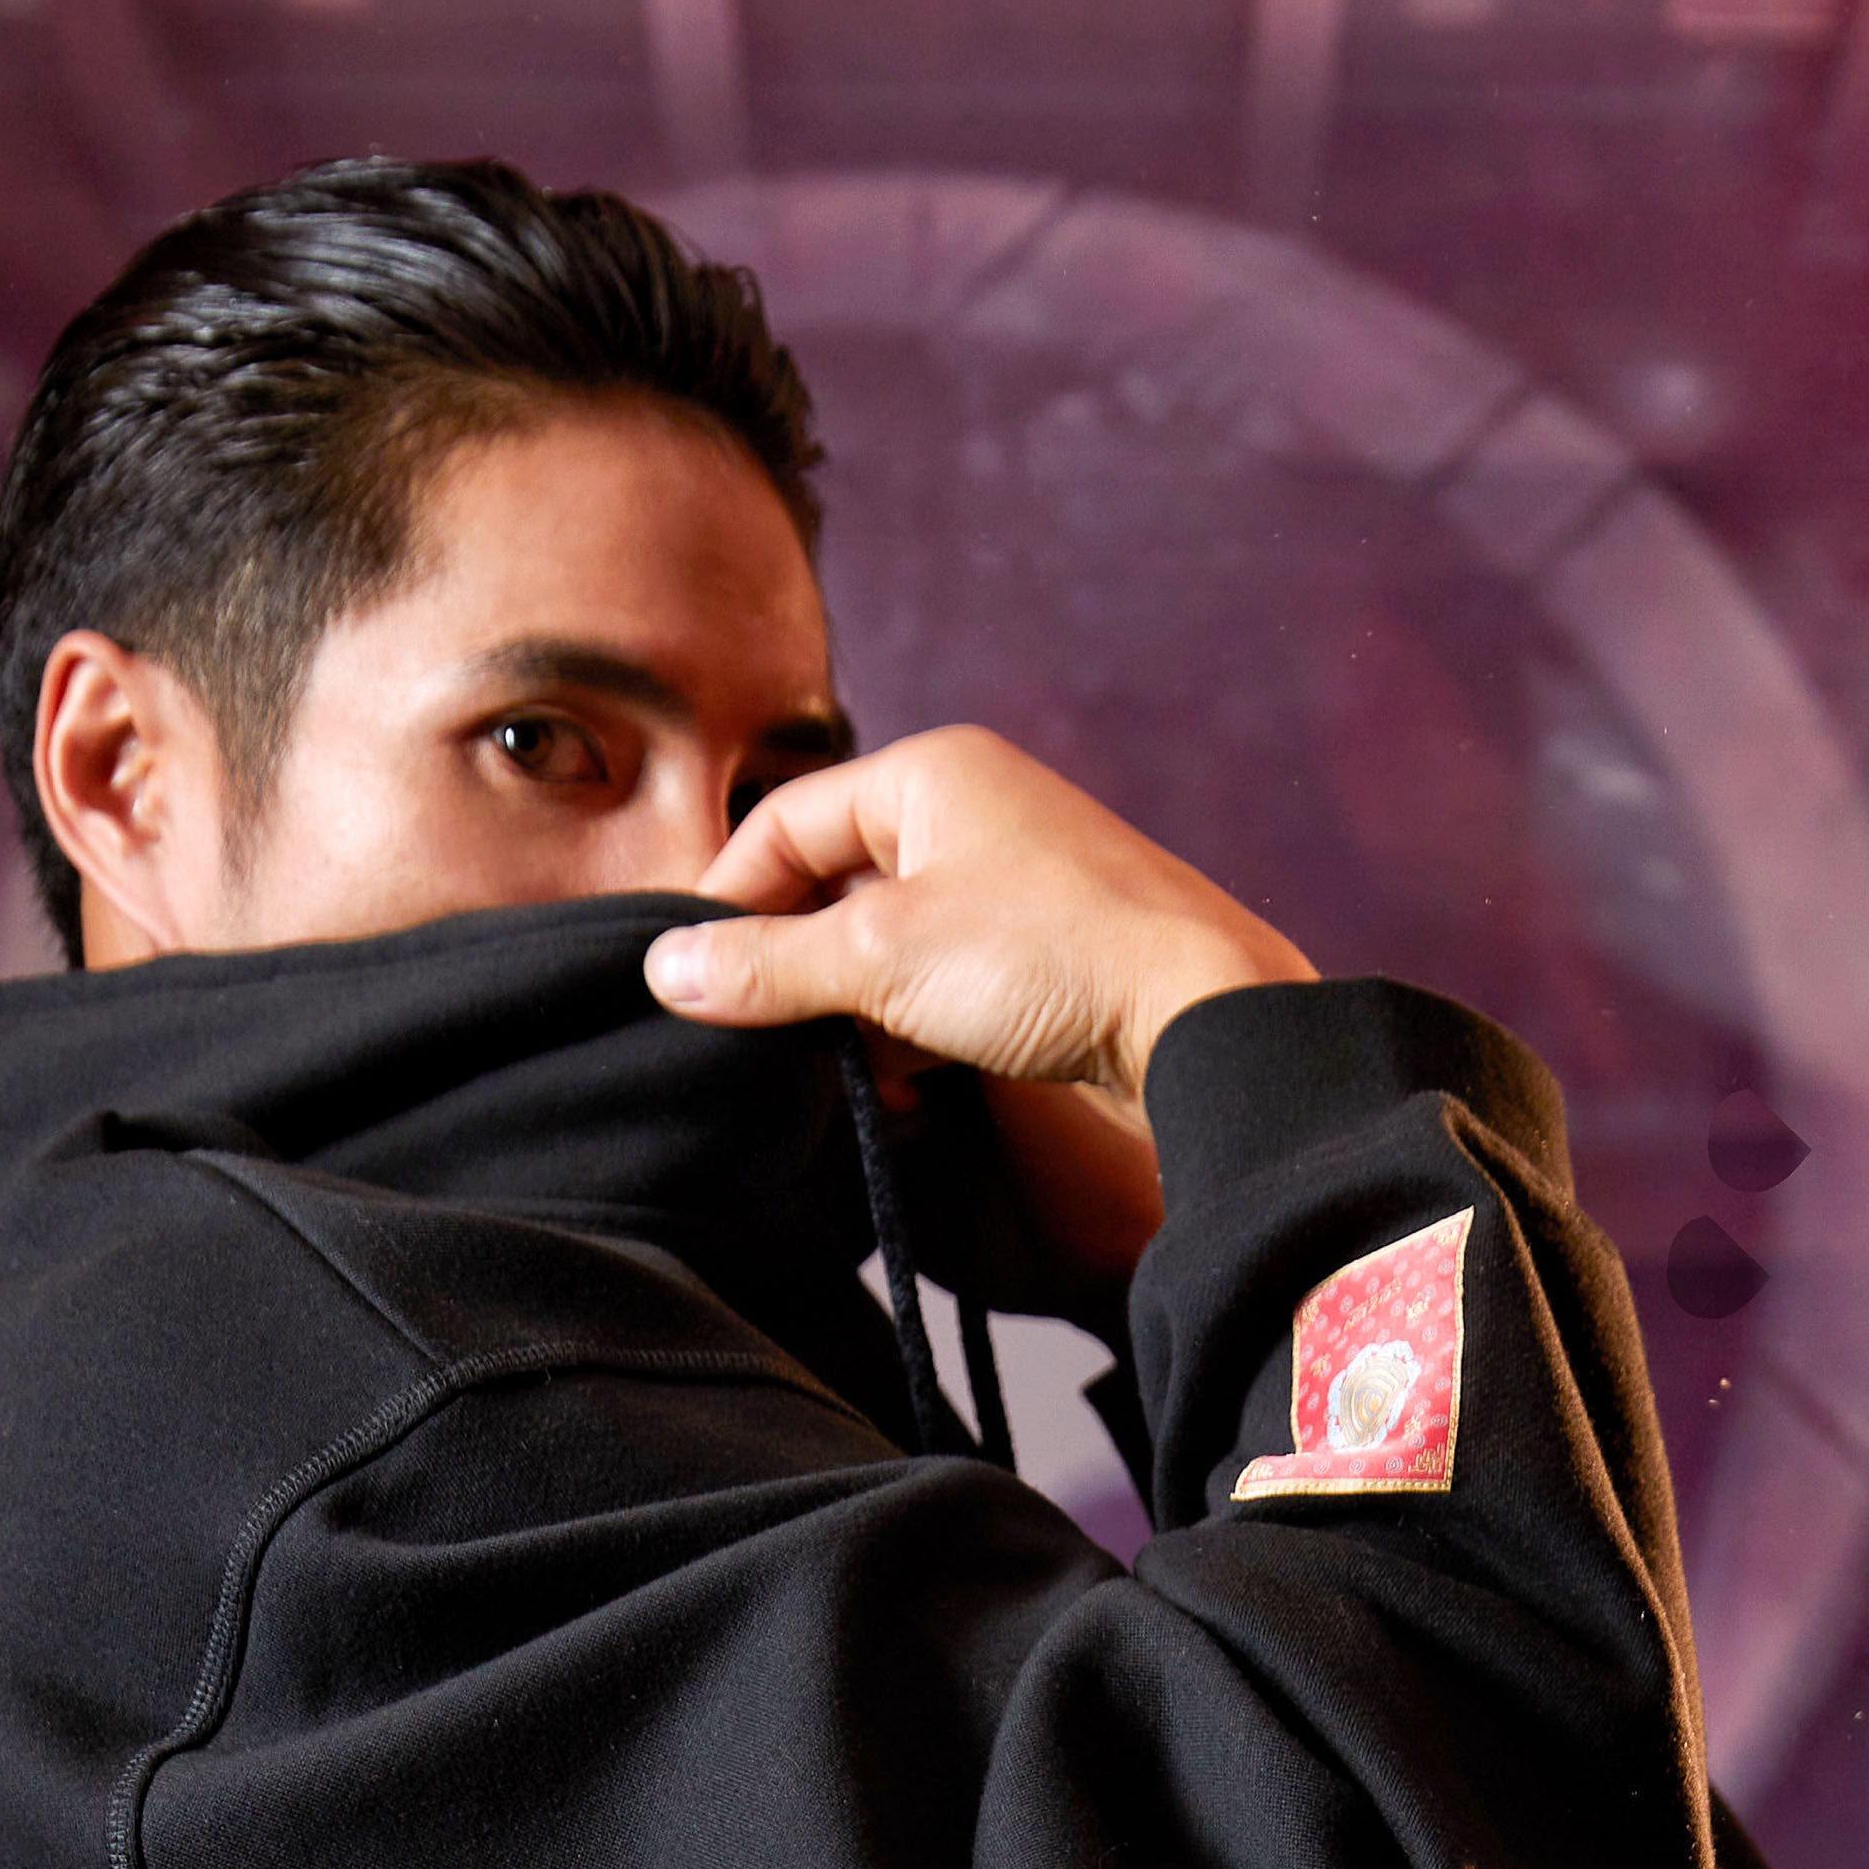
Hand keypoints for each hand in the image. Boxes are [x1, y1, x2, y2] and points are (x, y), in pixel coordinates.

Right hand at [643, 725, 1310, 1107]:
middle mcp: (974, 814)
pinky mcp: (1049, 957)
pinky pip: (949, 989)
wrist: (1200, 1016)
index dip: (728, 900)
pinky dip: (917, 1038)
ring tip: (850, 1076)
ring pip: (891, 948)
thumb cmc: (1049, 955)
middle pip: (836, 887)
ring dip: (857, 1017)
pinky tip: (913, 1093)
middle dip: (797, 970)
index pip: (785, 823)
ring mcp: (1016, 886)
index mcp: (930, 775)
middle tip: (764, 1038)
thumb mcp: (881, 959)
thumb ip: (767, 967)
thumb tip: (669, 971)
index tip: (690, 977)